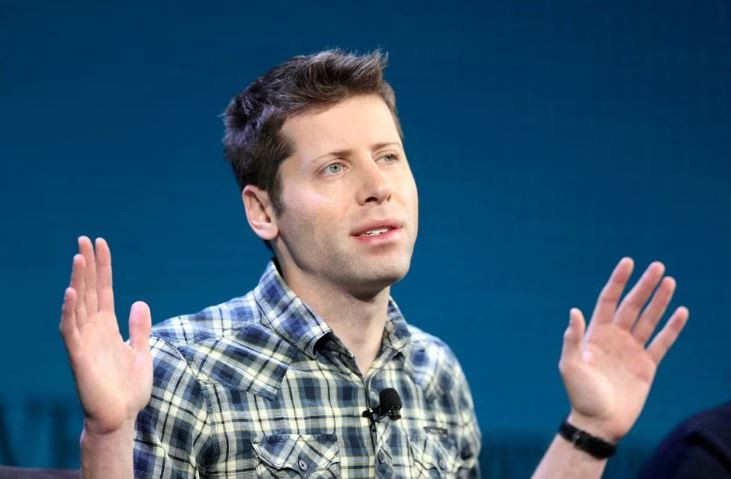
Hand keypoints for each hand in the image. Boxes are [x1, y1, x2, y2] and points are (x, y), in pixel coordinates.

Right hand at [60, 236, 152, 435]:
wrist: (121, 417)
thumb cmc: (128, 389)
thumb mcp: (141, 351)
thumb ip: (140, 327)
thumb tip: (139, 302)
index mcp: (109, 327)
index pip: (105, 290)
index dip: (103, 267)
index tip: (100, 244)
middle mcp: (94, 330)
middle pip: (90, 291)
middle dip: (88, 266)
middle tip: (84, 240)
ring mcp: (85, 342)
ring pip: (79, 305)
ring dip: (78, 282)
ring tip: (79, 258)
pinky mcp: (79, 357)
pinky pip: (70, 331)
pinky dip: (70, 312)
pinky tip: (71, 293)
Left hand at [559, 257, 688, 442]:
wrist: (599, 422)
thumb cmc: (580, 395)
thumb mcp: (569, 366)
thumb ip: (572, 339)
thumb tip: (574, 311)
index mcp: (595, 334)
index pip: (608, 301)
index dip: (618, 282)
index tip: (628, 262)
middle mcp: (614, 338)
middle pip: (632, 305)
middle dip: (644, 286)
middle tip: (658, 266)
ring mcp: (631, 350)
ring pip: (648, 320)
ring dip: (659, 301)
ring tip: (670, 281)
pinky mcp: (647, 366)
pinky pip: (662, 342)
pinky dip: (672, 328)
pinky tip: (681, 312)